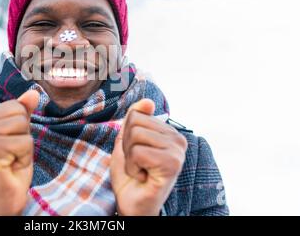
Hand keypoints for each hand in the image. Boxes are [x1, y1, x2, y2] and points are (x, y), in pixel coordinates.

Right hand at [0, 90, 38, 215]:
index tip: (9, 147)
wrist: (2, 202)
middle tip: (11, 156)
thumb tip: (34, 92)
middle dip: (23, 136)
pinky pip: (25, 142)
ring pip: (23, 126)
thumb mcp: (18, 136)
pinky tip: (11, 168)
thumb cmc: (10, 170)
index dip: (20, 128)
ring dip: (24, 147)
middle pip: (19, 113)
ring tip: (10, 161)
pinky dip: (25, 157)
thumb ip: (22, 113)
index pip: (14, 105)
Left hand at [110, 99, 187, 215]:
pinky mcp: (172, 164)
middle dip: (127, 146)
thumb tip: (147, 101)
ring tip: (140, 170)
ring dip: (129, 157)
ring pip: (135, 136)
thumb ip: (135, 119)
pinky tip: (143, 177)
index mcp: (168, 132)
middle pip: (134, 123)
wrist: (132, 203)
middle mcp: (178, 139)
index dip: (126, 136)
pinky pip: (138, 152)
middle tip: (137, 164)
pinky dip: (133, 167)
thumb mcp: (127, 142)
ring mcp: (177, 151)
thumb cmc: (130, 175)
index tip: (135, 154)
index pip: (136, 114)